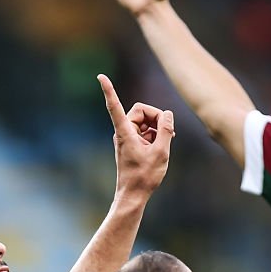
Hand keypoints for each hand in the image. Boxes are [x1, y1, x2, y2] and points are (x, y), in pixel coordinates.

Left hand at [98, 74, 173, 195]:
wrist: (134, 195)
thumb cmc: (144, 176)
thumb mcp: (161, 152)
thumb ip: (166, 130)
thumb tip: (168, 114)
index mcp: (125, 132)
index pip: (114, 106)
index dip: (109, 90)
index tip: (101, 76)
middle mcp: (123, 132)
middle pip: (141, 110)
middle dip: (157, 117)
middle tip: (169, 132)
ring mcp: (127, 137)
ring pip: (145, 121)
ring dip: (158, 127)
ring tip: (167, 142)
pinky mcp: (132, 143)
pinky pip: (145, 131)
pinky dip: (155, 134)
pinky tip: (162, 146)